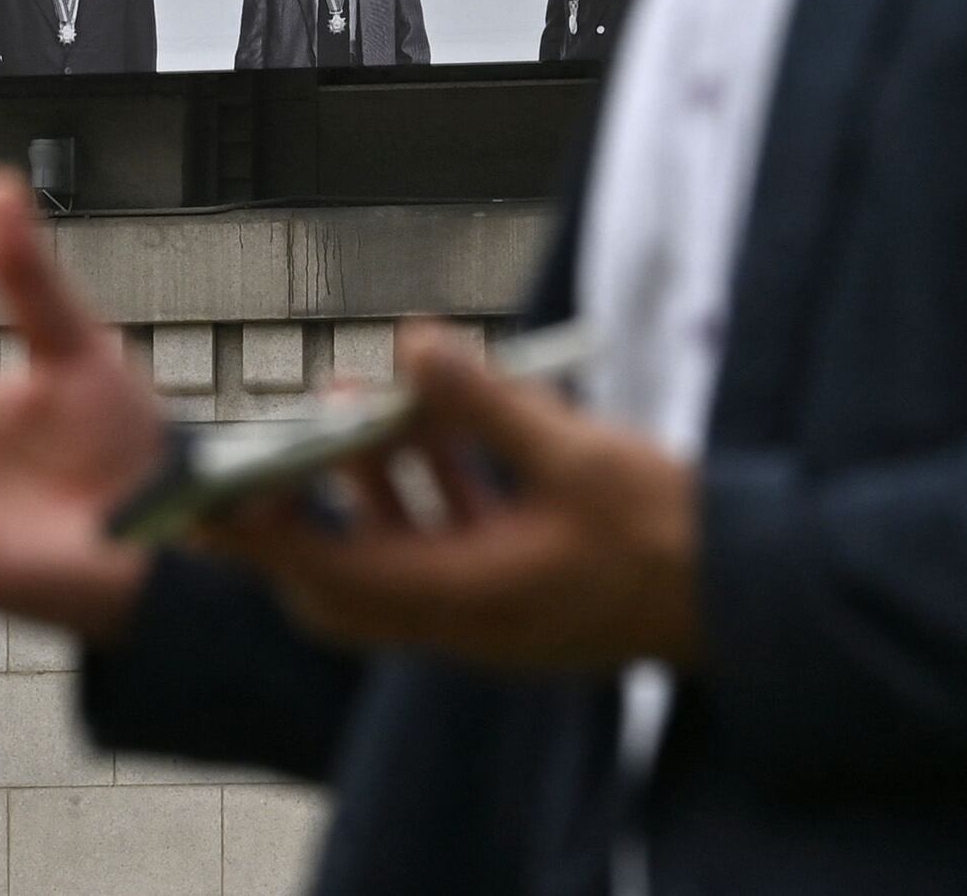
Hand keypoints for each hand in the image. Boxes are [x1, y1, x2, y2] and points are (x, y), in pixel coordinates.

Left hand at [201, 322, 700, 677]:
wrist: (753, 595)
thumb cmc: (669, 533)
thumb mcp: (574, 452)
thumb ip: (484, 401)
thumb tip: (410, 344)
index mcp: (467, 599)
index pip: (332, 576)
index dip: (266, 536)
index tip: (212, 499)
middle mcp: (469, 622)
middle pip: (350, 582)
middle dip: (309, 512)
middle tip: (277, 447)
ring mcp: (498, 617)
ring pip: (403, 559)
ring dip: (378, 489)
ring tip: (374, 408)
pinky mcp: (527, 598)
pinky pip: (455, 551)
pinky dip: (438, 496)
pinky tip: (454, 428)